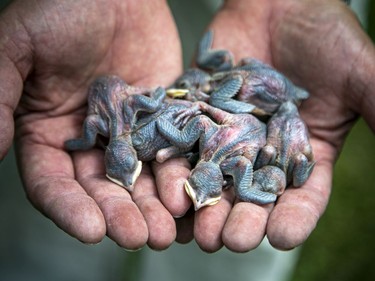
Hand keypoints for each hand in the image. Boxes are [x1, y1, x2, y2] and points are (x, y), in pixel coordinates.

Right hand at [0, 0, 185, 249]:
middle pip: (104, 190)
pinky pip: (174, 151)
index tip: (90, 232)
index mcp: (50, 134)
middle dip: (121, 215)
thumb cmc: (61, 10)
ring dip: (155, 205)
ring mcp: (131, 133)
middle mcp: (91, 141)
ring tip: (169, 229)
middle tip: (140, 238)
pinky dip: (182, 174)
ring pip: (142, 178)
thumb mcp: (18, 47)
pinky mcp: (164, 120)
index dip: (70, 208)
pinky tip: (192, 195)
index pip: (55, 184)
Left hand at [164, 0, 374, 251]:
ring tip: (198, 229)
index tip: (282, 237)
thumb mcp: (357, 70)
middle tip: (232, 241)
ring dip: (207, 204)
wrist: (277, 3)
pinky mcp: (200, 117)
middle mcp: (265, 151)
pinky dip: (179, 166)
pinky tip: (173, 189)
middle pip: (254, 194)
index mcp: (305, 151)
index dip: (295, 217)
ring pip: (217, 177)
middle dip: (244, 218)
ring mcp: (229, 136)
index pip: (303, 194)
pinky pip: (188, 145)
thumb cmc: (323, 33)